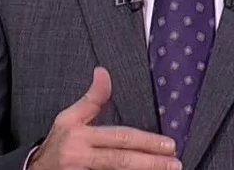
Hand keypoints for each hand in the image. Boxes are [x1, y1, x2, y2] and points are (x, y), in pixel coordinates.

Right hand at [27, 67, 180, 169]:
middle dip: (150, 162)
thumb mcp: (69, 118)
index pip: (118, 137)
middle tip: (174, 163)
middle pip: (120, 160)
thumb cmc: (58, 143)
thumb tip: (103, 72)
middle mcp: (80, 156)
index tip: (168, 143)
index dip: (145, 141)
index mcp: (79, 135)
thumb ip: (91, 99)